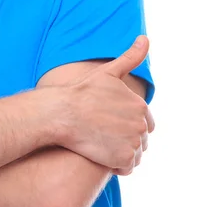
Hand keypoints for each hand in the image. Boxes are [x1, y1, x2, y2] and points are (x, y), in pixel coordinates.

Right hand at [44, 36, 154, 173]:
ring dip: (120, 152)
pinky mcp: (123, 159)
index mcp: (141, 106)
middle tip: (102, 132)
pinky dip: (116, 165)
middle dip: (125, 138)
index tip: (108, 121)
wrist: (61, 113)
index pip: (145, 122)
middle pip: (141, 140)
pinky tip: (100, 154)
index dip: (127, 123)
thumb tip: (145, 38)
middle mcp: (142, 125)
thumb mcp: (108, 72)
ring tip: (99, 142)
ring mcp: (133, 143)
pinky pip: (127, 168)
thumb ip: (131, 57)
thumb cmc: (81, 92)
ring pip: (134, 155)